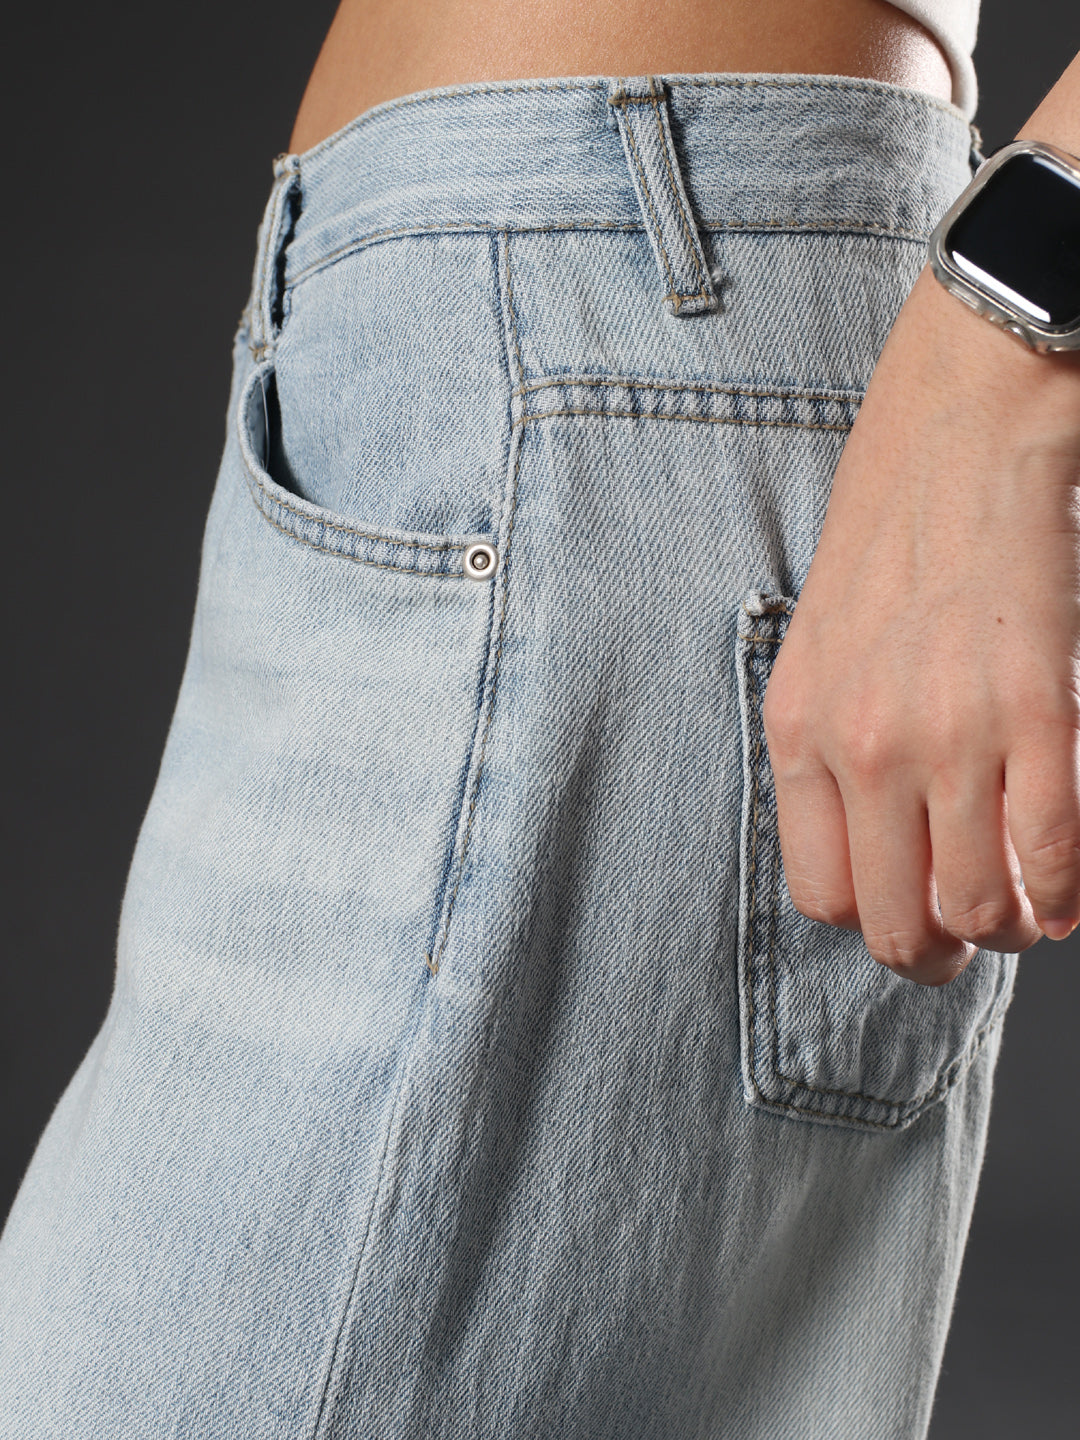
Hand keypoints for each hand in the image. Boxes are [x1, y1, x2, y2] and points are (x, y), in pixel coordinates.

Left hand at [764, 268, 1079, 984]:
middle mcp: (862, 747)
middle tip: (978, 935)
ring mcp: (948, 734)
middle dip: (943, 951)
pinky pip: (1055, 854)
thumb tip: (885, 843)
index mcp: (799, 730)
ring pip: (981, 908)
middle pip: (899, 925)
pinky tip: (1071, 881)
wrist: (964, 420)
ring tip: (1032, 907)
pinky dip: (1070, 889)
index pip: (824, 895)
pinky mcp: (1034, 708)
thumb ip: (836, 746)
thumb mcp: (821, 643)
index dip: (878, 922)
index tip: (916, 913)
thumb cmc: (890, 525)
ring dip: (1015, 927)